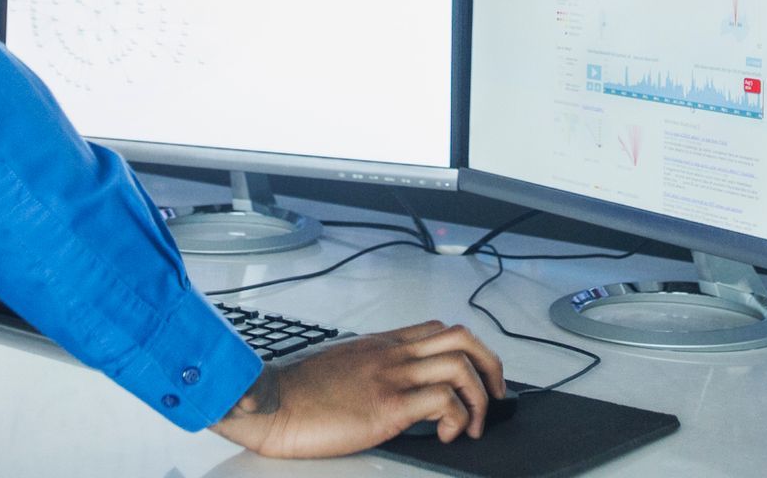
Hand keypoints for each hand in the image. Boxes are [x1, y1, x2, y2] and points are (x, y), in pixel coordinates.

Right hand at [211, 321, 503, 457]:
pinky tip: (447, 435)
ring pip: (462, 365)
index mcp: (381, 344)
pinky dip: (458, 419)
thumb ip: (367, 369)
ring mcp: (392, 376)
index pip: (438, 331)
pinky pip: (444, 401)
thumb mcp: (338, 366)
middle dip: (491, 366)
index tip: (476, 378)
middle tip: (495, 396)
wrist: (271, 403)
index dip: (468, 352)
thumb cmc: (296, 392)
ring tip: (474, 424)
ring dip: (481, 397)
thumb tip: (385, 387)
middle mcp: (392, 353)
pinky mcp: (388, 406)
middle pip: (463, 338)